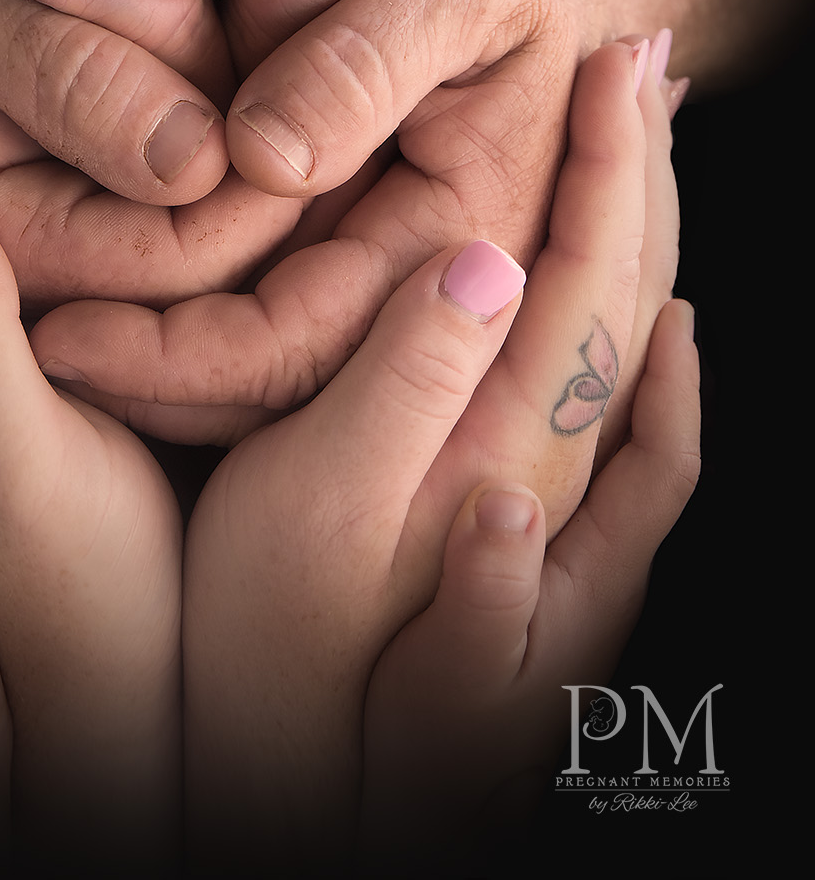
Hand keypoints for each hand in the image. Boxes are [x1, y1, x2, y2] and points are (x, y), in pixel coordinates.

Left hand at [28, 0, 685, 431]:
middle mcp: (425, 300)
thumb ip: (364, 65)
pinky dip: (188, 315)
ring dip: (156, 362)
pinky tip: (98, 293)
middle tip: (21, 344)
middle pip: (270, 384)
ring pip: (263, 366)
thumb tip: (259, 160)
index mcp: (462, 250)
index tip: (58, 333)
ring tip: (34, 329)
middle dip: (146, 379)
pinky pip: (271, 315)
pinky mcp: (364, 259)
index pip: (297, 342)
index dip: (174, 355)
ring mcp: (391, 288)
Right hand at [181, 38, 685, 870]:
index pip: (585, 269)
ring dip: (654, 232)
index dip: (606, 156)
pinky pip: (647, 434)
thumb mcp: (320, 512)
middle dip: (645, 168)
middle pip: (634, 291)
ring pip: (642, 342)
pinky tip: (665, 329)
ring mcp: (564, 510)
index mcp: (503, 435)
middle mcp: (559, 471)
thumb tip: (489, 267)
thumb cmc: (282, 653)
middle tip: (645, 58)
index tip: (614, 54)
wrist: (291, 775)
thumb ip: (409, 389)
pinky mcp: (544, 542)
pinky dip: (666, 355)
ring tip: (655, 145)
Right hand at [360, 299, 699, 872]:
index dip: (676, 381)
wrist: (370, 798)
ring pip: (600, 439)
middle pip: (644, 432)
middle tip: (640, 247)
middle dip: (650, 336)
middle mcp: (586, 567)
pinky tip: (505, 366)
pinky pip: (550, 454)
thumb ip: (485, 599)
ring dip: (605, 357)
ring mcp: (550, 567)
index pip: (660, 461)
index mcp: (587, 582)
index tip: (675, 300)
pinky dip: (549, 395)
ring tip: (591, 281)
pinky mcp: (504, 565)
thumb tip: (505, 504)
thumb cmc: (417, 754)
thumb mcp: (447, 683)